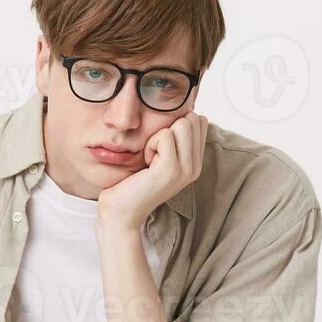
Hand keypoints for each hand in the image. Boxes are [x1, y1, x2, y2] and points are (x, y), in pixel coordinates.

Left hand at [96, 113, 207, 231]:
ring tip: (151, 157)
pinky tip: (146, 163)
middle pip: (193, 119)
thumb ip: (173, 139)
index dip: (177, 124)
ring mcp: (186, 169)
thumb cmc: (133, 180)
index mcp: (195, 162)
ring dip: (159, 135)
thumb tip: (178, 110)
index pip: (200, 121)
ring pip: (182, 124)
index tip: (161, 146)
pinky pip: (164, 135)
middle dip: (168, 127)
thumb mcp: (159, 157)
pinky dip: (150, 144)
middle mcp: (195, 167)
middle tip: (154, 152)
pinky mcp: (171, 170)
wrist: (121, 211)